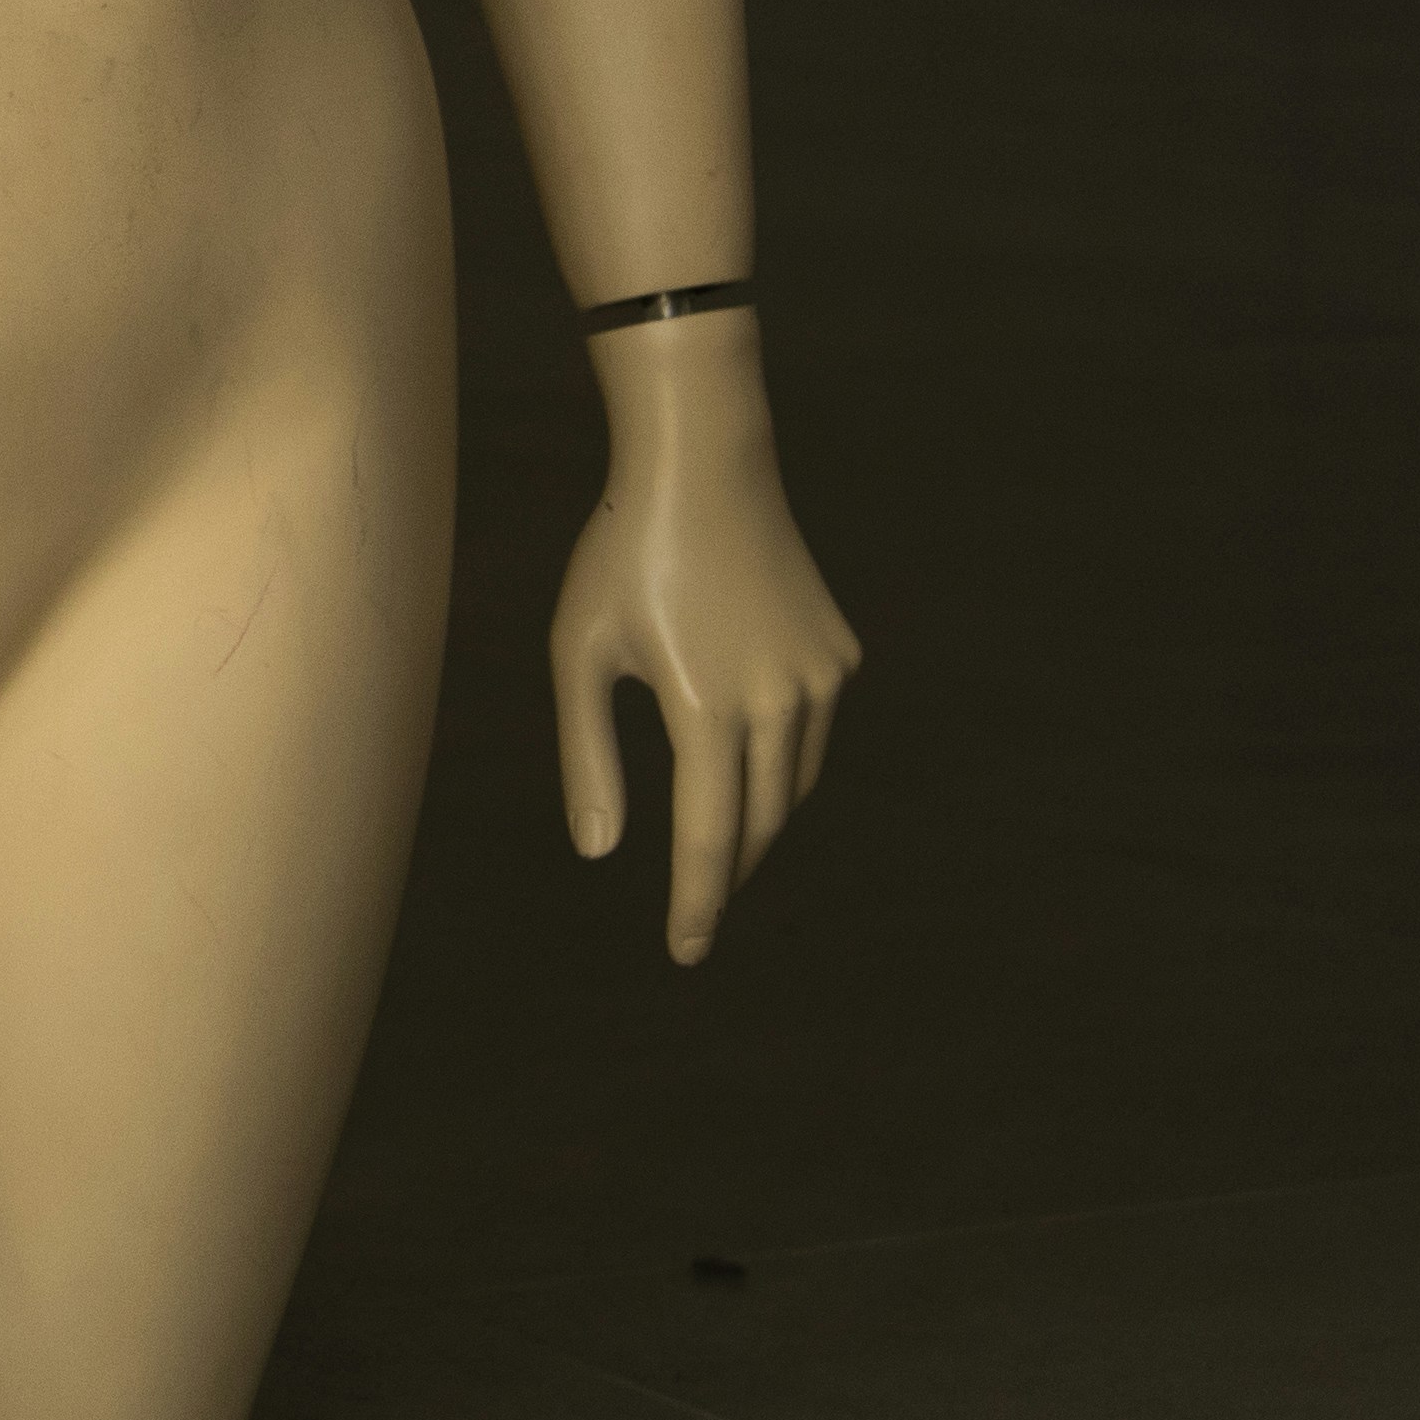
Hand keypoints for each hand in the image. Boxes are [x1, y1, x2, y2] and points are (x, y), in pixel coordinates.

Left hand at [552, 328, 861, 963]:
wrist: (703, 468)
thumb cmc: (621, 556)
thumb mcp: (579, 652)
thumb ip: (588, 757)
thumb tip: (599, 854)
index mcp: (707, 711)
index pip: (706, 840)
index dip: (696, 904)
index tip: (686, 951)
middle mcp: (779, 704)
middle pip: (757, 823)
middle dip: (726, 873)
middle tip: (697, 913)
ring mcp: (821, 679)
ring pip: (794, 785)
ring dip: (758, 823)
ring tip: (719, 849)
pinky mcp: (840, 654)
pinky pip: (813, 733)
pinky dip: (784, 764)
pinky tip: (749, 767)